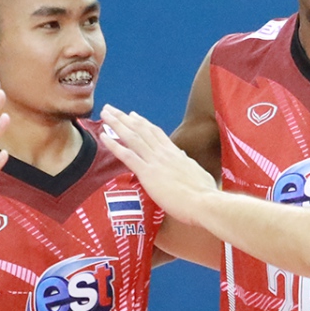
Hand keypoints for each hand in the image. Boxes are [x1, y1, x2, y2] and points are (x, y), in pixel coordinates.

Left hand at [99, 106, 219, 222]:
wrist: (205, 202)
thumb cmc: (205, 193)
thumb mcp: (198, 173)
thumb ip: (187, 164)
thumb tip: (182, 156)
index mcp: (175, 153)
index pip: (156, 133)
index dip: (142, 123)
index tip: (132, 115)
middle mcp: (163, 153)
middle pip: (141, 130)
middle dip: (124, 118)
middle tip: (111, 108)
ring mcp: (155, 162)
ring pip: (132, 137)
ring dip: (116, 124)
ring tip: (105, 114)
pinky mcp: (148, 174)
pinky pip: (127, 156)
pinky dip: (114, 145)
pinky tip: (104, 137)